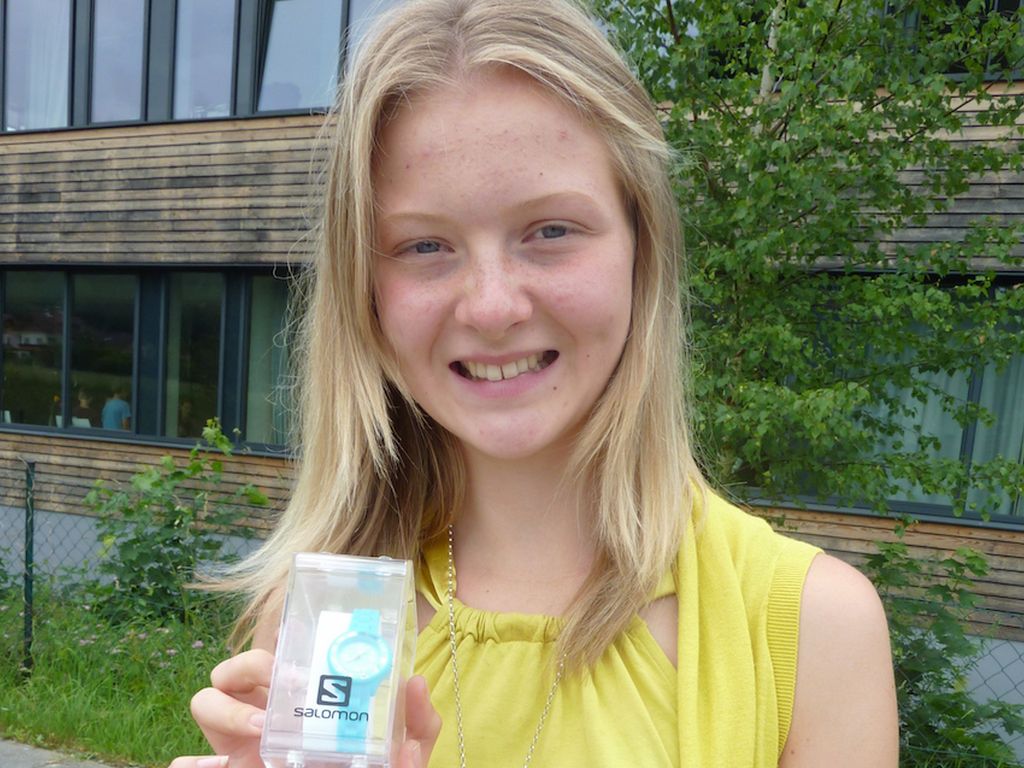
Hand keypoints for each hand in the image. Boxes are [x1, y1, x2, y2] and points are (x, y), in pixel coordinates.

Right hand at [168, 650, 440, 767]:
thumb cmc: (378, 766)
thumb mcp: (406, 747)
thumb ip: (419, 721)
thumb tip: (414, 683)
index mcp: (308, 693)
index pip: (277, 652)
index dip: (275, 647)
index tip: (298, 667)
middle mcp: (270, 709)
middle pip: (234, 668)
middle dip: (246, 669)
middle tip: (278, 697)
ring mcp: (245, 739)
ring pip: (204, 701)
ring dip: (222, 708)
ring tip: (257, 730)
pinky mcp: (231, 765)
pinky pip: (191, 759)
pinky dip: (189, 761)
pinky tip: (189, 763)